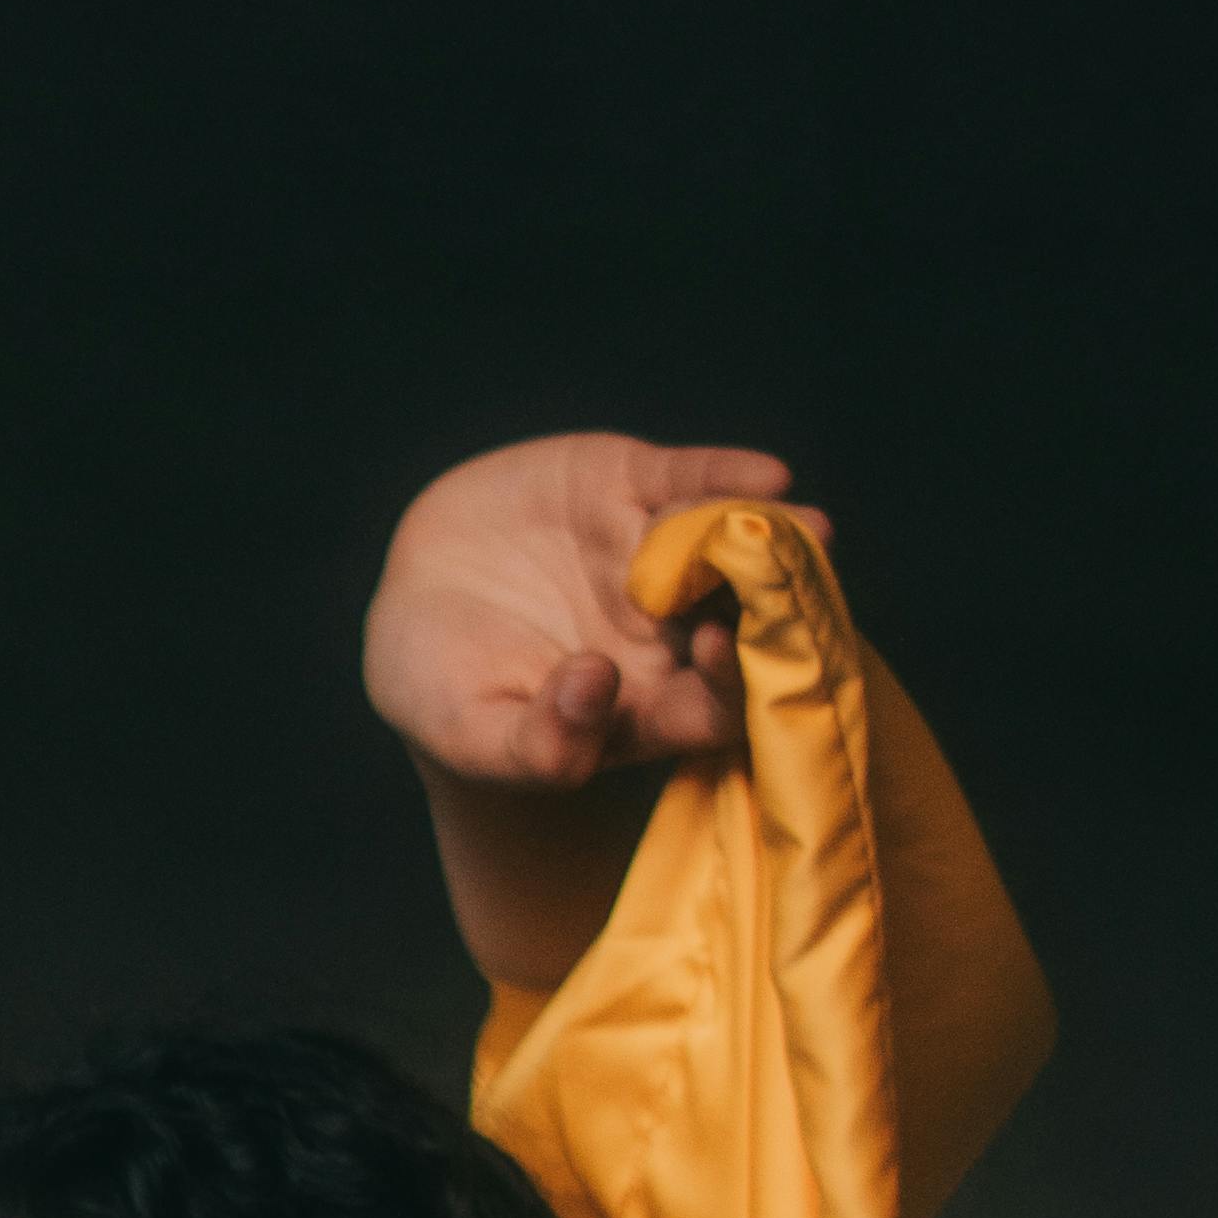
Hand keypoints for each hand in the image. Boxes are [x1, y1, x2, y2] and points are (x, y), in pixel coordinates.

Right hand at [360, 430, 823, 796]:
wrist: (408, 600)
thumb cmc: (444, 693)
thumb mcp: (474, 735)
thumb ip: (539, 740)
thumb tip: (595, 686)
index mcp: (644, 707)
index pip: (712, 707)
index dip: (730, 685)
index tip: (717, 654)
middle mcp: (665, 633)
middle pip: (744, 622)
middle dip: (777, 606)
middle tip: (796, 588)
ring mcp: (653, 557)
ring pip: (729, 546)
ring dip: (775, 537)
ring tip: (809, 527)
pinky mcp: (628, 488)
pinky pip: (689, 480)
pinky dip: (728, 477)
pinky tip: (769, 479)